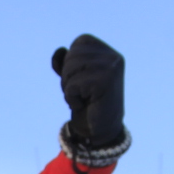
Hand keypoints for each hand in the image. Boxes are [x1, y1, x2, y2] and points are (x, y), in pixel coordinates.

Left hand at [50, 33, 127, 166]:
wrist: (100, 130)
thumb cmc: (87, 101)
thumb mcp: (72, 77)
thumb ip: (64, 61)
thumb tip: (59, 51)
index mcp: (108, 52)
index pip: (79, 43)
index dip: (72, 62)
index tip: (83, 80)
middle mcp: (113, 57)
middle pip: (72, 55)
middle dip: (69, 76)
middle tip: (83, 92)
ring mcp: (111, 69)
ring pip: (70, 69)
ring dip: (69, 88)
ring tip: (84, 98)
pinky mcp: (105, 82)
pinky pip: (73, 85)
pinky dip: (72, 98)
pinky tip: (85, 105)